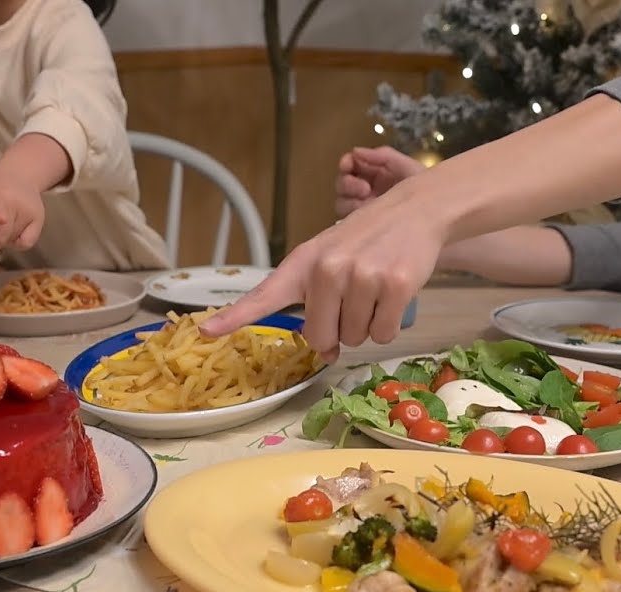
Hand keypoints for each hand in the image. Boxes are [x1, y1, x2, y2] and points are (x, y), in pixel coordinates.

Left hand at [0, 165, 46, 253]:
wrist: (20, 173)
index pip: (1, 217)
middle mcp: (17, 205)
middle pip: (2, 237)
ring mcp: (31, 213)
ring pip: (12, 242)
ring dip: (2, 240)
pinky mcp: (40, 219)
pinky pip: (27, 243)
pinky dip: (17, 244)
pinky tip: (11, 233)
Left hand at [201, 181, 445, 361]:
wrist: (414, 210)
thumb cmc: (365, 241)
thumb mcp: (328, 259)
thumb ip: (317, 305)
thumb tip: (326, 353)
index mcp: (302, 264)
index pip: (264, 295)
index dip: (234, 317)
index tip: (206, 331)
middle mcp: (327, 270)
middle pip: (320, 338)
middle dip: (338, 332)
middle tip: (353, 300)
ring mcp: (361, 277)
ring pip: (356, 339)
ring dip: (367, 325)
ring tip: (375, 289)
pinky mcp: (394, 285)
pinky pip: (384, 333)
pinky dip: (389, 324)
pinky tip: (392, 294)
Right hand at [335, 146, 424, 217]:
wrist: (437, 214)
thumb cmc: (425, 189)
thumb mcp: (407, 166)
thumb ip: (383, 155)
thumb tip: (355, 150)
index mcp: (375, 173)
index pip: (351, 165)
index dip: (346, 163)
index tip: (347, 164)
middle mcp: (366, 190)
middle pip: (342, 184)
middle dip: (348, 183)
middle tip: (364, 188)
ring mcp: (365, 209)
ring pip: (342, 202)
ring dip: (349, 200)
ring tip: (367, 202)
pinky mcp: (366, 225)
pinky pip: (349, 220)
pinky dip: (352, 215)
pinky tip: (367, 214)